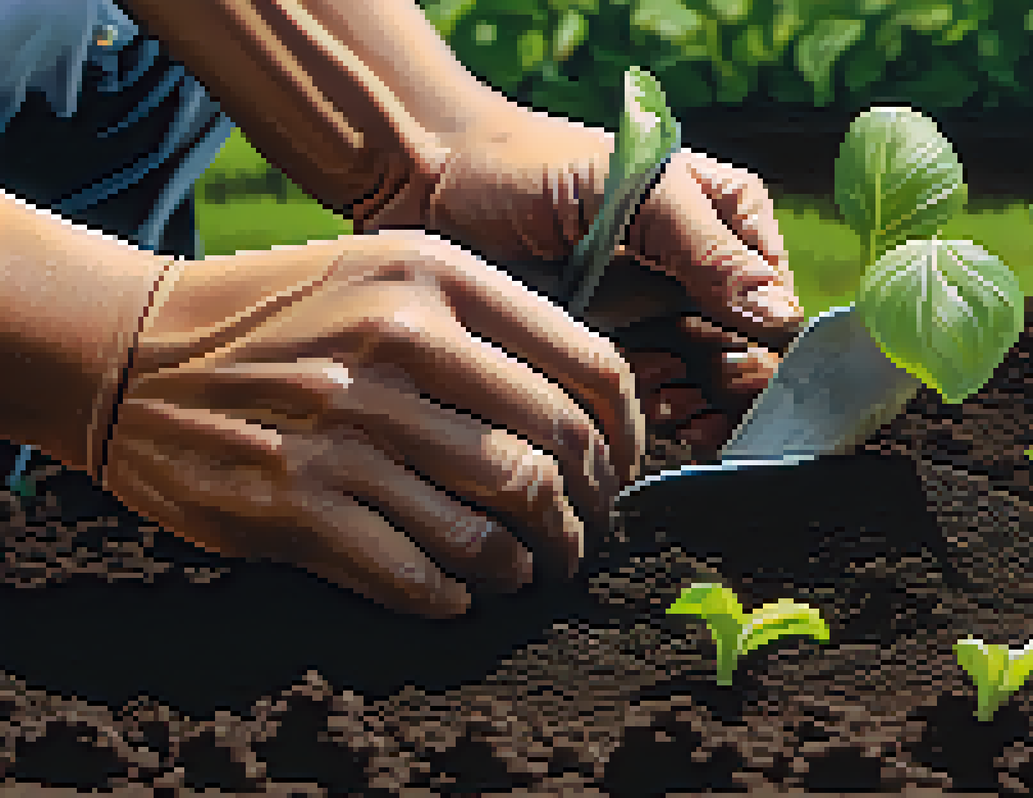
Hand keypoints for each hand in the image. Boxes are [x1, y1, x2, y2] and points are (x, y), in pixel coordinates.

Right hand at [101, 230, 644, 617]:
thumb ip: (486, 320)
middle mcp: (399, 346)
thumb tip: (592, 410)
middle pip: (555, 453)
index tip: (624, 469)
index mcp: (435, 278)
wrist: (128, 351)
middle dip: (590, 512)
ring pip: (498, 524)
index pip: (590, 367)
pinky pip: (422, 573)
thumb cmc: (279, 315)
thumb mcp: (385, 272)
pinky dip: (459, 594)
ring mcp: (346, 428)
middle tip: (586, 534)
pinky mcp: (296, 504)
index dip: (629, 436)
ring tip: (530, 568)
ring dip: (532, 562)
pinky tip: (463, 591)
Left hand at [364, 98, 805, 450]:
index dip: (765, 352)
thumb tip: (781, 318)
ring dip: (689, 412)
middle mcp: (702, 278)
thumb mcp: (632, 190)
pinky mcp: (609, 360)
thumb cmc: (527, 165)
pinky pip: (651, 408)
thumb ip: (707, 249)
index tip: (725, 368)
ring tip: (651, 403)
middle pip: (749, 361)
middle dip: (724, 391)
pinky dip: (648, 422)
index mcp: (729, 222)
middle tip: (686, 401)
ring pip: (706, 395)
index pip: (779, 306)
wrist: (425, 185)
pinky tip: (632, 414)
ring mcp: (656, 322)